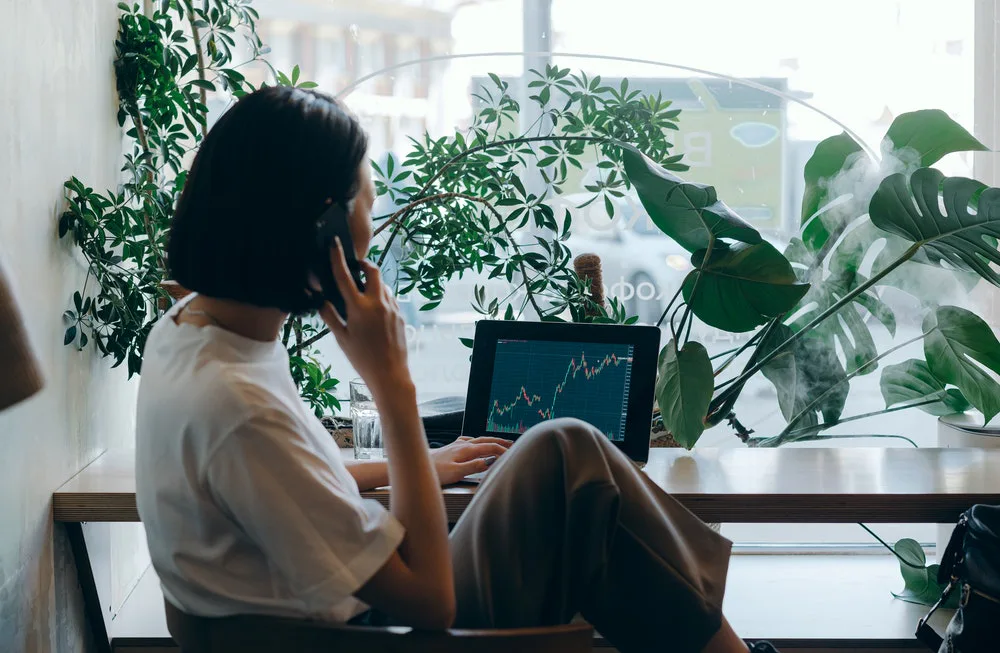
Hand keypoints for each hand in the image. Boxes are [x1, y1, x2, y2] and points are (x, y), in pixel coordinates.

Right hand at [319, 239, 410, 396]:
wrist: (390, 374)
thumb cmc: (362, 358)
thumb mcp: (341, 338)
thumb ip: (329, 315)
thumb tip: (320, 300)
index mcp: (359, 308)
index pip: (344, 276)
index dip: (337, 257)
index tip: (334, 243)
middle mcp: (378, 303)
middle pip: (373, 271)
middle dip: (364, 264)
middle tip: (356, 267)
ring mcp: (392, 308)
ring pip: (383, 285)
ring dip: (373, 284)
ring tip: (363, 295)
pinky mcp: (401, 315)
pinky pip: (390, 299)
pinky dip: (381, 298)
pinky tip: (374, 312)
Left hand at [430, 437, 513, 484]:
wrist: (417, 464)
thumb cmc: (436, 471)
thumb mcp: (456, 472)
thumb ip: (474, 466)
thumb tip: (490, 461)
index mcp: (467, 449)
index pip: (490, 448)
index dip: (502, 451)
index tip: (513, 454)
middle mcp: (463, 444)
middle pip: (486, 441)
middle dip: (500, 442)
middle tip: (513, 444)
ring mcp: (457, 444)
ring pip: (478, 440)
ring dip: (490, 441)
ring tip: (499, 443)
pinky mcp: (452, 447)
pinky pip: (469, 441)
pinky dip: (478, 441)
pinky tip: (475, 443)